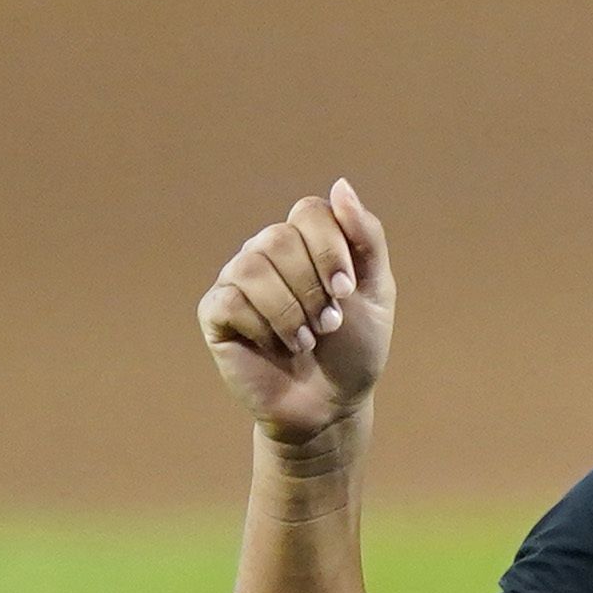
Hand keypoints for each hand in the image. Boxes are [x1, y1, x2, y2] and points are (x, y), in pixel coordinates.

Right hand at [198, 179, 394, 448]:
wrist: (330, 407)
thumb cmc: (354, 350)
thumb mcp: (375, 293)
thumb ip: (366, 238)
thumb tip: (340, 185)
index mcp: (306, 241)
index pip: (310, 212)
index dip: (331, 251)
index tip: (347, 293)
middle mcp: (267, 252)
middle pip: (281, 238)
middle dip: (314, 289)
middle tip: (329, 325)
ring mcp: (238, 279)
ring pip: (253, 267)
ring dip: (291, 313)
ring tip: (306, 343)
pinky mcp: (216, 312)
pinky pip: (231, 300)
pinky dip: (263, 329)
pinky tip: (276, 348)